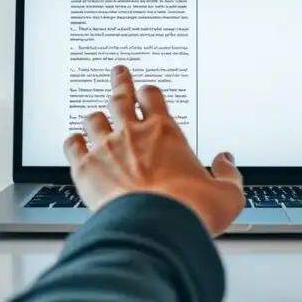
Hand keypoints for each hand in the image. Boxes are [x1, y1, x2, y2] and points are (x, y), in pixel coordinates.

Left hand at [63, 65, 244, 235]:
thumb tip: (227, 162)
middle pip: (120, 97)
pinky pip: (72, 145)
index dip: (149, 93)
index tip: (147, 92)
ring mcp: (105, 148)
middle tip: (118, 73)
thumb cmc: (190, 210)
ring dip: (95, 117)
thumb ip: (228, 174)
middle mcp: (132, 134)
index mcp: (165, 132)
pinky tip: (75, 142)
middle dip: (120, 83)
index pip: (153, 97)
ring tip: (95, 116)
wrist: (156, 228)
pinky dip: (73, 142)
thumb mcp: (226, 194)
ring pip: (93, 119)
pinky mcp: (85, 168)